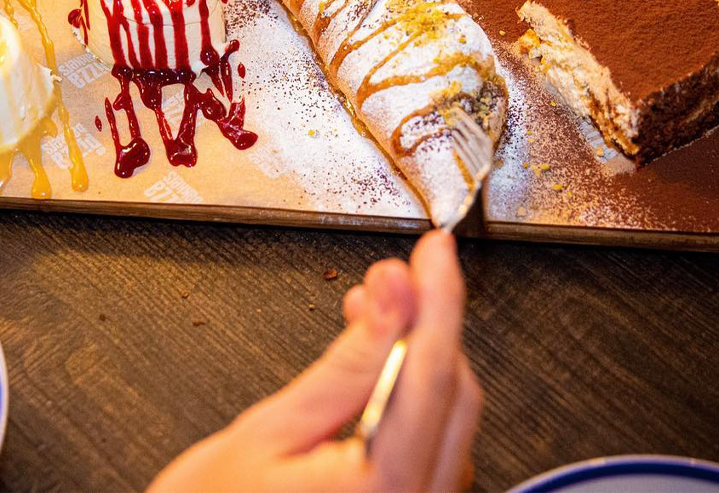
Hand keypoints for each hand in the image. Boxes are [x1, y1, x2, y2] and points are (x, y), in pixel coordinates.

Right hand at [149, 230, 481, 491]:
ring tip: (375, 315)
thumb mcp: (266, 433)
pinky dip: (412, 400)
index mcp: (380, 489)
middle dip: (429, 323)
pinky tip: (380, 372)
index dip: (438, 297)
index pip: (431, 369)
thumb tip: (393, 293)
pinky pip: (432, 450)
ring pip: (449, 421)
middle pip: (453, 394)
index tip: (435, 251)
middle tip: (400, 274)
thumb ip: (344, 364)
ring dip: (420, 359)